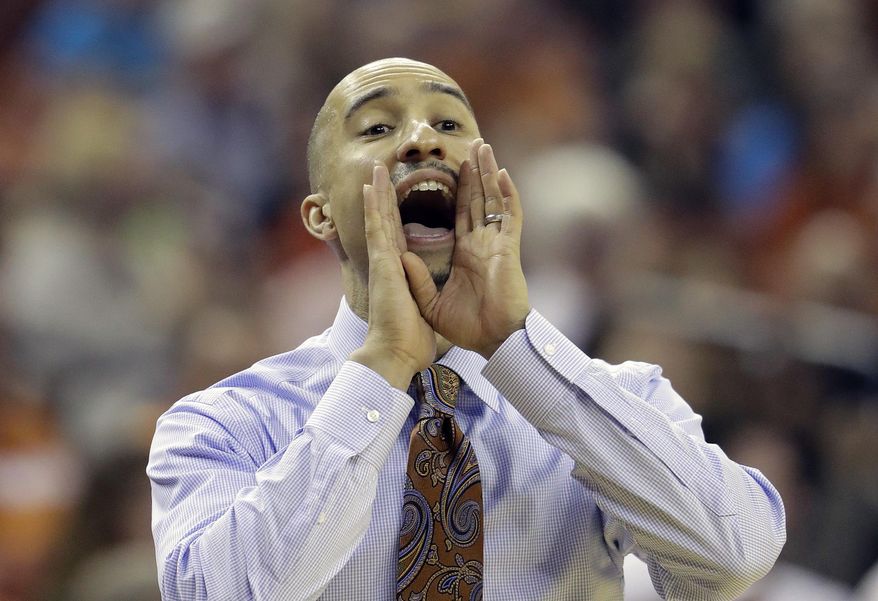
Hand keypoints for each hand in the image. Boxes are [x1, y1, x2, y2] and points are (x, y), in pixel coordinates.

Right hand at [349, 163, 435, 389]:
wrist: (395, 354)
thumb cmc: (408, 340)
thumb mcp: (421, 311)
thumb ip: (419, 295)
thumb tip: (420, 292)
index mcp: (399, 274)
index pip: (398, 238)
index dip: (395, 217)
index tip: (394, 199)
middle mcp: (388, 264)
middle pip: (386, 223)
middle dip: (384, 197)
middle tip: (379, 173)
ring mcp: (383, 262)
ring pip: (380, 219)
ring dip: (377, 193)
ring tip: (375, 169)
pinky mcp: (383, 264)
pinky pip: (378, 228)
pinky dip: (375, 206)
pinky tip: (372, 186)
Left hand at [403, 140, 529, 358]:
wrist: (492, 341)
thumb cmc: (466, 327)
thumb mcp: (431, 302)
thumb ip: (417, 278)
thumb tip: (401, 253)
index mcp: (465, 253)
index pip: (458, 213)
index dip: (454, 191)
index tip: (447, 169)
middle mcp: (481, 243)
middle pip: (477, 199)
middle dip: (473, 172)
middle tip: (470, 145)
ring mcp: (496, 244)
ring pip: (493, 200)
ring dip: (488, 173)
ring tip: (482, 147)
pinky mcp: (508, 249)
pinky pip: (510, 216)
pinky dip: (508, 195)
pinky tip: (502, 173)